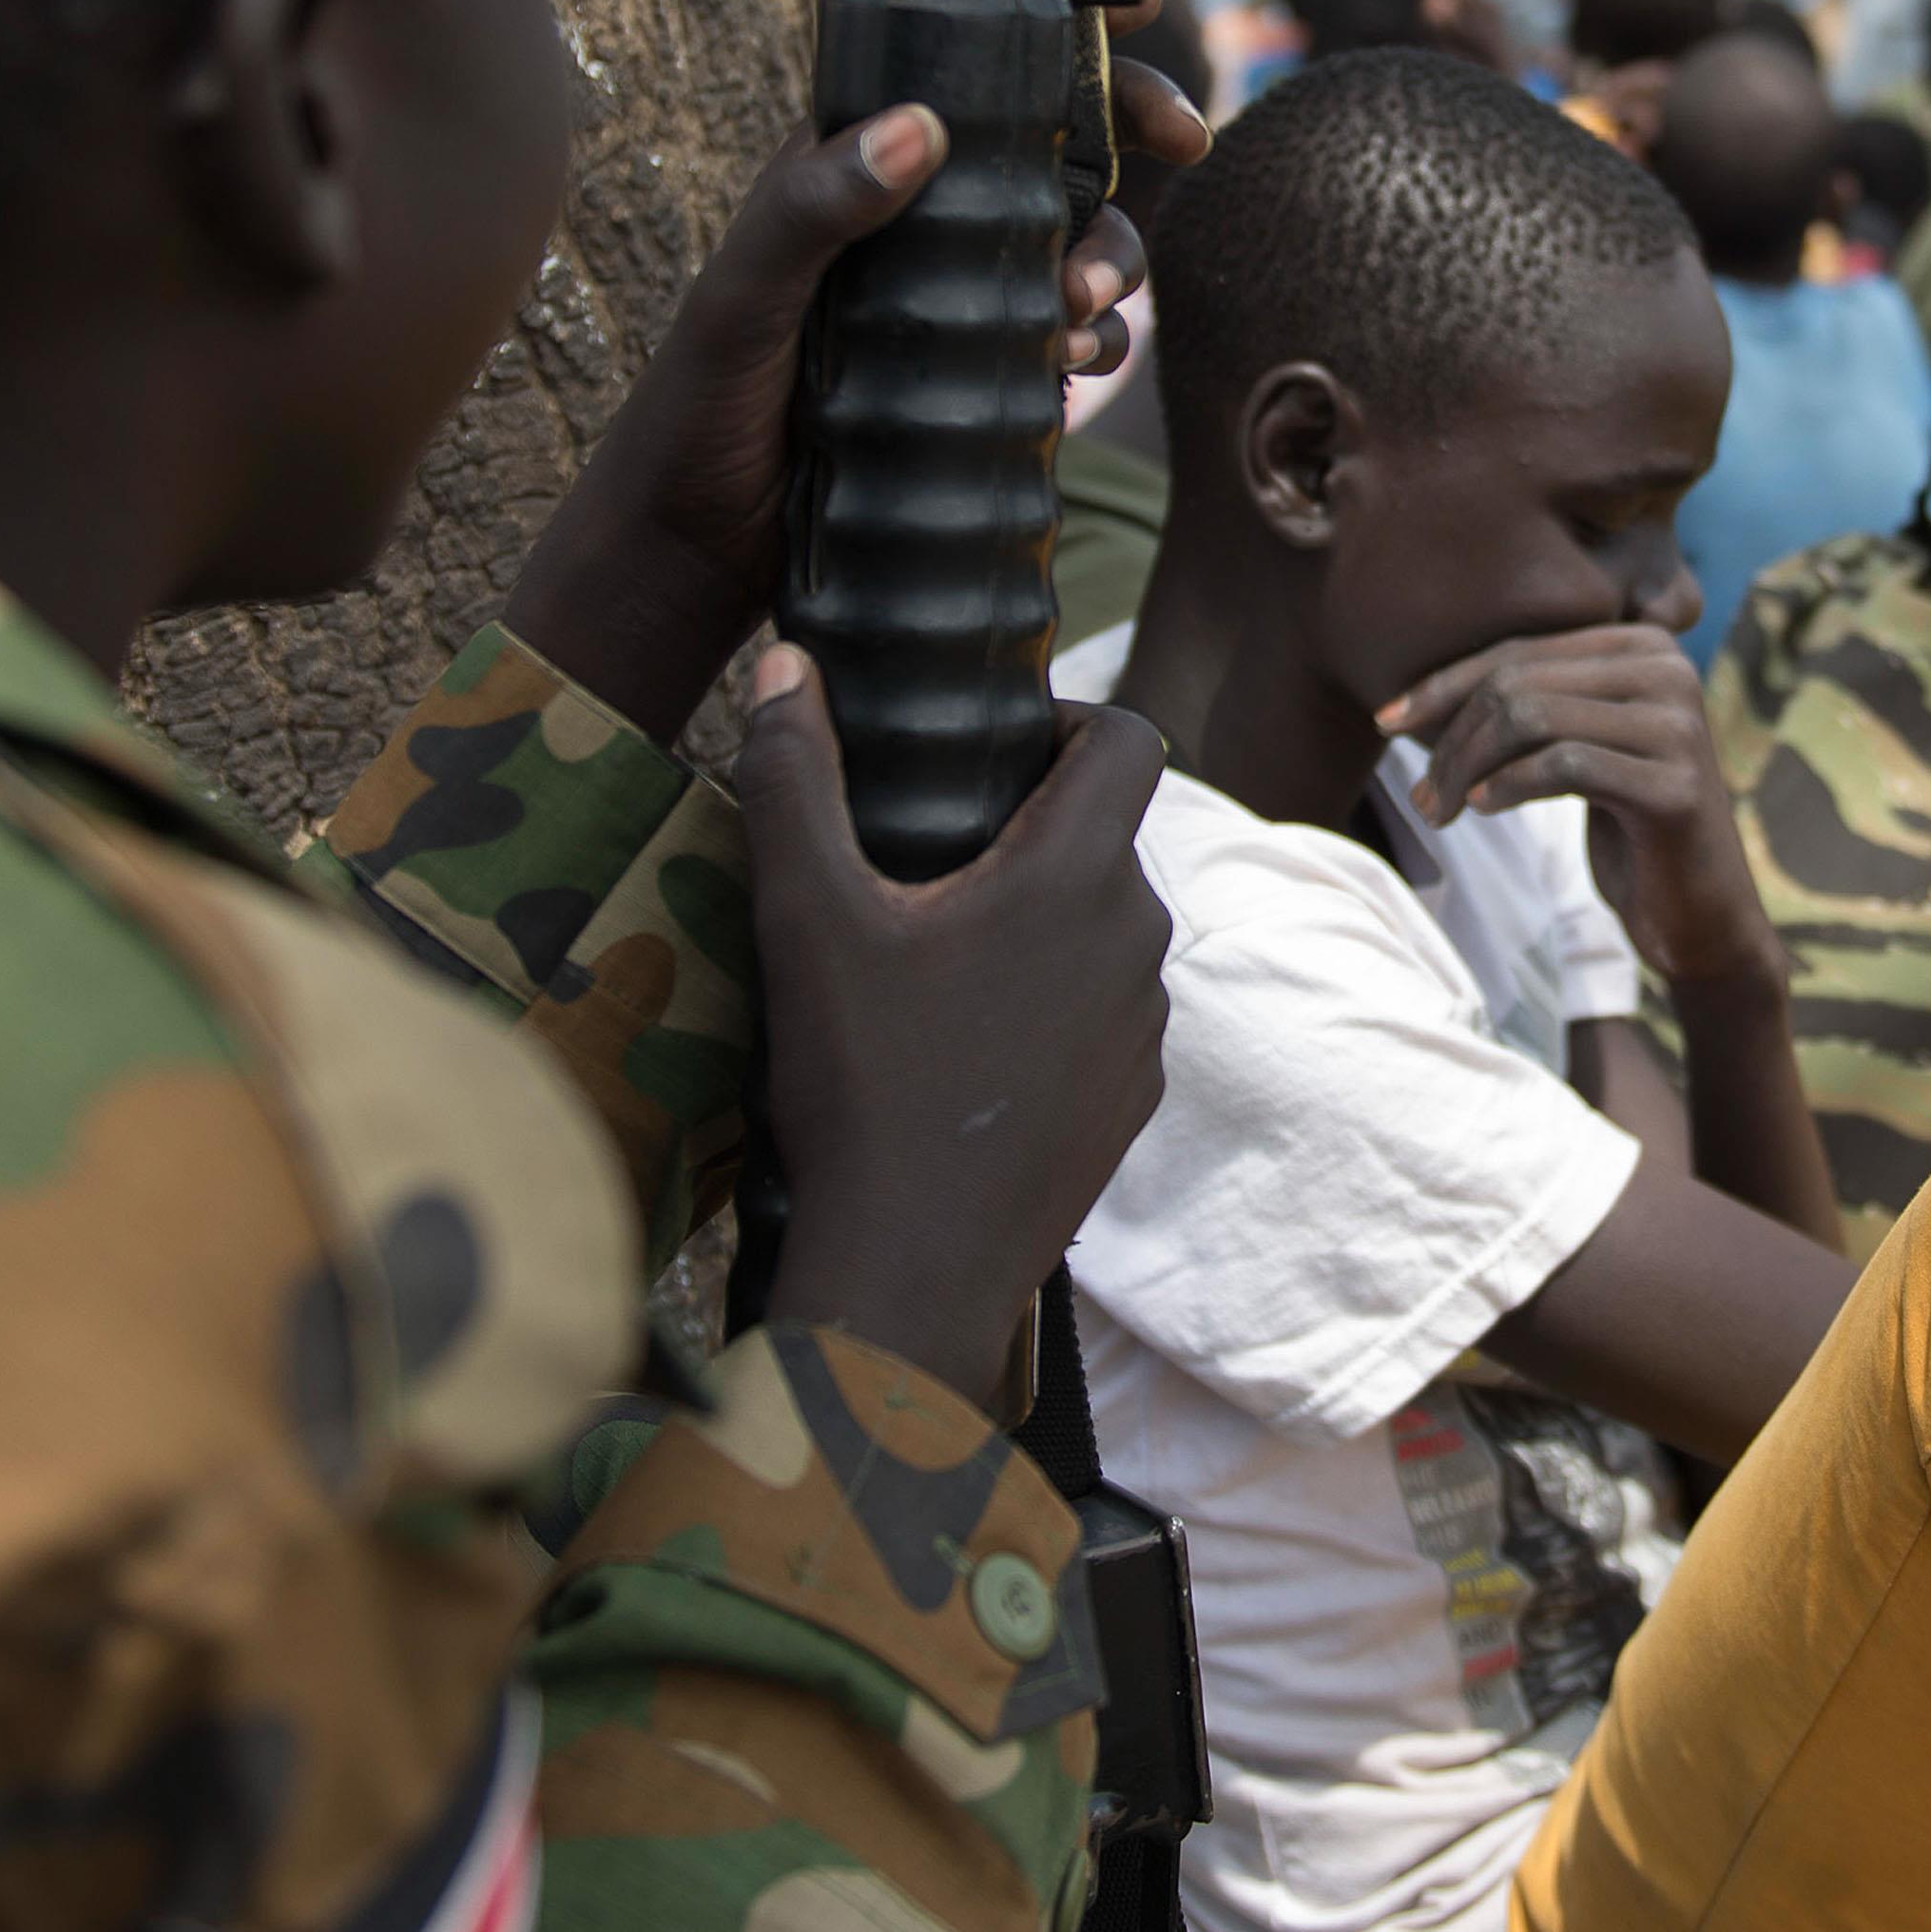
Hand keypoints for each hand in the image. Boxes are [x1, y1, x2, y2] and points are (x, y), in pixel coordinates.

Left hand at [508, 63, 1211, 729]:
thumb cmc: (697, 404)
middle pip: (1052, 147)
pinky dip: (1098, 335)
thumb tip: (919, 126)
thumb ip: (813, 206)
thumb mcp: (744, 295)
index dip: (1063, 31)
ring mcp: (953, 294)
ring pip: (1075, 242)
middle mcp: (914, 216)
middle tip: (1187, 141)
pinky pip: (1069, 334)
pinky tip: (1074, 360)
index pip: (966, 69)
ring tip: (1083, 303)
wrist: (697, 545)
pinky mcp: (980, 371)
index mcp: (855, 161)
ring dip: (1113, 255)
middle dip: (1131, 138)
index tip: (1145, 6)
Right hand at [741, 651, 1174, 1405]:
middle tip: (934, 853)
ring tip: (941, 954)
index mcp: (1076, 877)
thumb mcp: (806, 918)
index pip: (1129, 739)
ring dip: (1045, 917)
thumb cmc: (862, 1086)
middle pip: (1110, 834)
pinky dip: (1055, 1000)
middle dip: (1034, 824)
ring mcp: (1146, 1027)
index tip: (994, 748)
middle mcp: (1138, 940)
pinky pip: (1108, 1009)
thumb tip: (783, 662)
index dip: (1071, 720)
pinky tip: (969, 1040)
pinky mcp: (1135, 1097)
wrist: (912, 1269)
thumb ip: (792, 777)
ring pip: (1110, 925)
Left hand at [1382, 625, 1783, 998]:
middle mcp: (1670, 670)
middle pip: (1519, 681)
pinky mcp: (1677, 784)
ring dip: (1466, 767)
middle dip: (1451, 738)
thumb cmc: (1628, 833)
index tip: (1384, 723)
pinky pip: (1563, 764)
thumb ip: (1530, 705)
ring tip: (1438, 812)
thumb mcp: (1578, 753)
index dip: (1443, 685)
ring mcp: (1679, 724)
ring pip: (1532, 716)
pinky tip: (1479, 811)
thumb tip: (1410, 699)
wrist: (1702, 920)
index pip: (1518, 650)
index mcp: (1645, 646)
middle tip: (1420, 797)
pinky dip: (1507, 785)